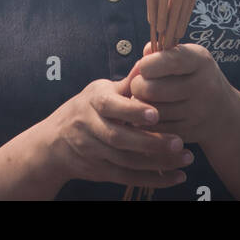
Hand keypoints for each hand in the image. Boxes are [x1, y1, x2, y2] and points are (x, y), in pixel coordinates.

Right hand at [43, 78, 194, 189]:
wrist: (54, 142)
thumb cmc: (85, 109)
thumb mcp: (100, 91)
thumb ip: (127, 82)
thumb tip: (150, 59)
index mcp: (93, 102)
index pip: (111, 106)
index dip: (132, 111)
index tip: (156, 114)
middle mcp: (91, 128)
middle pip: (120, 138)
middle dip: (150, 142)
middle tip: (179, 141)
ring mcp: (94, 153)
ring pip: (127, 161)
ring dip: (158, 162)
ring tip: (185, 158)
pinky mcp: (101, 172)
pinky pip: (129, 178)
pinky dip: (153, 179)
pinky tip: (176, 177)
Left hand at [123, 43, 231, 144]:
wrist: (224, 113)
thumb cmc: (197, 77)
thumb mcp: (189, 58)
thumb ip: (164, 53)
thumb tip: (143, 57)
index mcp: (201, 61)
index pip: (169, 61)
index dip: (148, 64)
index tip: (144, 67)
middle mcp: (203, 86)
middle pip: (153, 89)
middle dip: (137, 86)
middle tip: (138, 85)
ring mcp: (197, 112)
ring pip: (152, 110)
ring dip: (140, 105)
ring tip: (143, 98)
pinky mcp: (189, 132)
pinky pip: (156, 128)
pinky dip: (147, 121)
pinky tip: (149, 113)